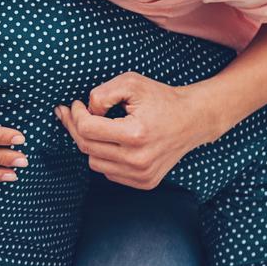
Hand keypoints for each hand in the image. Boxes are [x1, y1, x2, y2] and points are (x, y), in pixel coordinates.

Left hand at [56, 73, 226, 189]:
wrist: (194, 119)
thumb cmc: (161, 98)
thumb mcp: (132, 83)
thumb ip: (102, 94)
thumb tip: (85, 112)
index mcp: (136, 134)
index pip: (87, 129)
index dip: (75, 114)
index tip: (74, 104)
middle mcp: (138, 159)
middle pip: (86, 147)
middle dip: (74, 127)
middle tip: (72, 113)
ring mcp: (142, 174)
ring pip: (94, 163)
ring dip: (90, 144)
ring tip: (96, 127)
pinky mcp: (145, 182)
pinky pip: (109, 173)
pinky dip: (105, 158)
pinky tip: (112, 142)